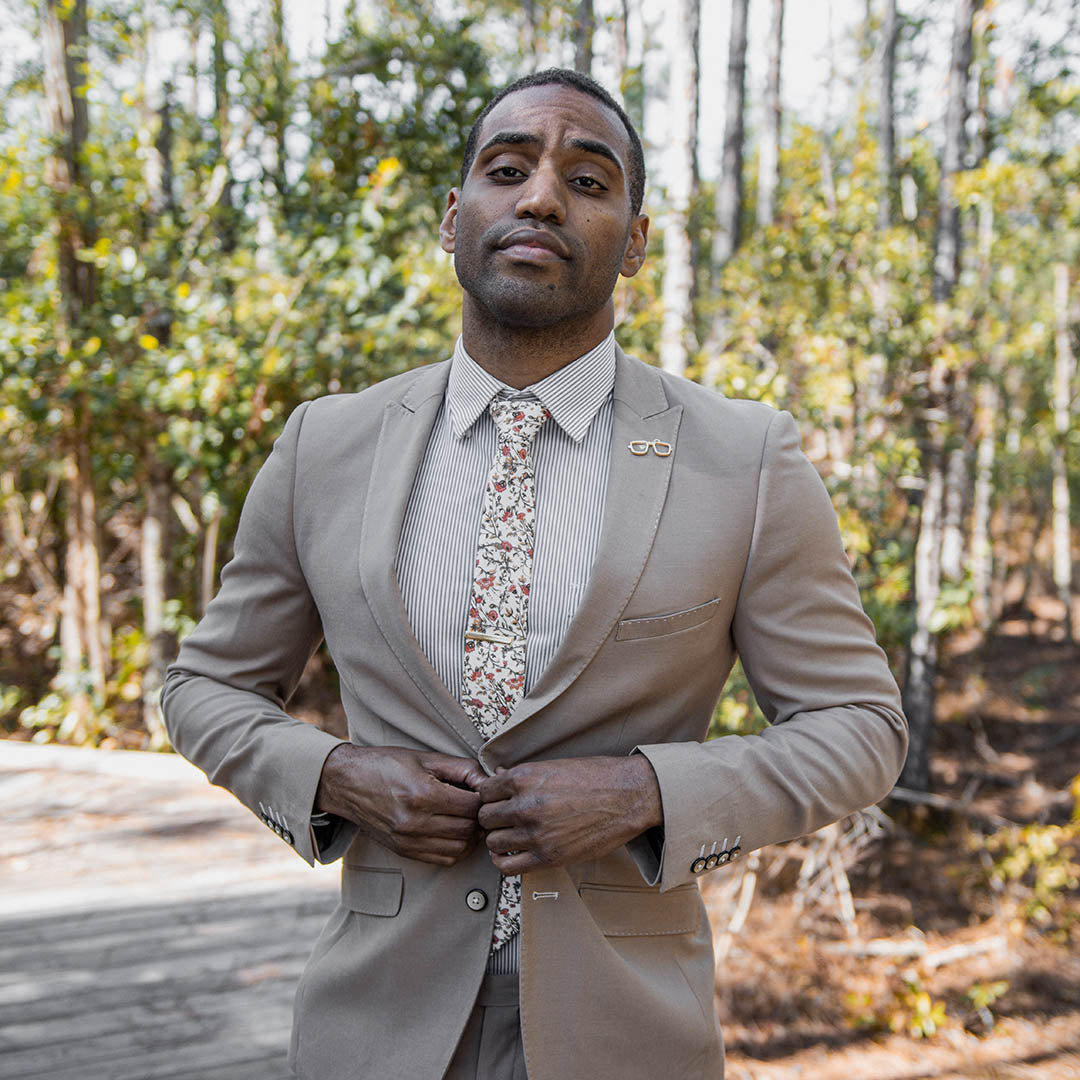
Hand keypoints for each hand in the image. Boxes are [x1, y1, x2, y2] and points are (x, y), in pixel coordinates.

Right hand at [315, 744, 484, 865]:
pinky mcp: (404, 851)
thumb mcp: (426, 758)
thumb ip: (462, 768)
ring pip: (460, 848)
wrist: (347, 782)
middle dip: (479, 817)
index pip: (472, 807)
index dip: (484, 799)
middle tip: (479, 804)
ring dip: (470, 835)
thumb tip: (490, 780)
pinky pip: (444, 859)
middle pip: (468, 830)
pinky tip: (454, 831)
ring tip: (467, 817)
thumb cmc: (386, 764)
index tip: (484, 791)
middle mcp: (415, 823)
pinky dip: (456, 848)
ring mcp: (408, 841)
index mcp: (422, 795)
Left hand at [475, 756, 662, 873]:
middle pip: (485, 817)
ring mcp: (535, 832)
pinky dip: (503, 861)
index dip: (489, 796)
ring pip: (492, 841)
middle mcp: (525, 805)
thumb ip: (523, 776)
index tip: (497, 801)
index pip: (484, 791)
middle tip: (503, 818)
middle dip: (492, 817)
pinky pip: (507, 866)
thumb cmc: (596, 778)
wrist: (628, 796)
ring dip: (498, 838)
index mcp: (524, 778)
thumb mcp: (554, 766)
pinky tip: (511, 853)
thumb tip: (498, 778)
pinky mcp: (547, 856)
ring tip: (510, 834)